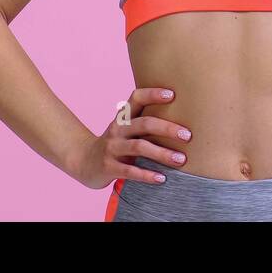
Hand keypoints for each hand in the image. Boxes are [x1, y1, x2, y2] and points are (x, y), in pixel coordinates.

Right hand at [70, 87, 192, 188]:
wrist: (83, 161)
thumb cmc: (116, 143)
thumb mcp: (126, 128)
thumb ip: (147, 122)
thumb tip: (184, 116)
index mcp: (123, 117)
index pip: (136, 98)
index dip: (152, 94)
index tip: (172, 94)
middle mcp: (117, 129)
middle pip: (144, 123)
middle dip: (167, 129)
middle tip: (188, 136)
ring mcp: (112, 148)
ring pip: (139, 147)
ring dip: (162, 153)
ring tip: (181, 160)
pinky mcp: (109, 167)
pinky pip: (130, 171)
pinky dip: (147, 174)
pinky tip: (162, 178)